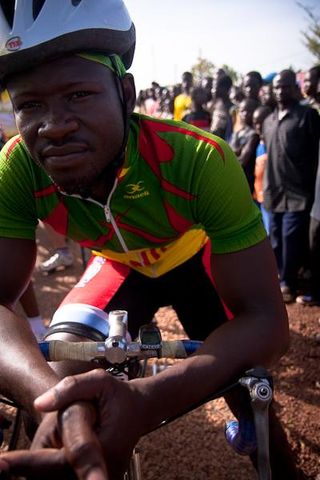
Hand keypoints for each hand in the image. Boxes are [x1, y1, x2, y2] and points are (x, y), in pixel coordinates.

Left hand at [0, 369, 143, 479]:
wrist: (141, 409)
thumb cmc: (119, 395)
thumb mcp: (99, 381)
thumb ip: (71, 388)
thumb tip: (41, 402)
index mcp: (103, 448)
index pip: (57, 463)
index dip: (26, 463)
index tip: (2, 463)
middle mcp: (103, 470)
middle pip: (54, 478)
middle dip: (27, 470)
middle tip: (2, 464)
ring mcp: (102, 478)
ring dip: (37, 472)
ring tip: (10, 465)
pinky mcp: (99, 479)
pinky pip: (67, 479)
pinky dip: (48, 472)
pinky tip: (33, 465)